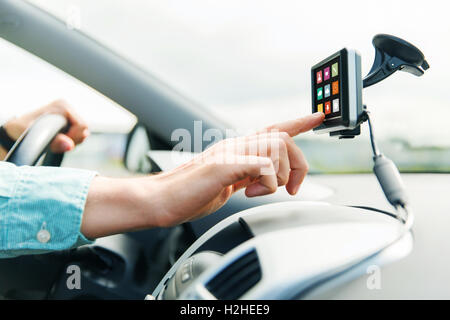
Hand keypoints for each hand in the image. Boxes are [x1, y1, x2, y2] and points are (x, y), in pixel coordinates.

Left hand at [3, 99, 88, 152]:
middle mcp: (67, 107)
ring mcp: (68, 113)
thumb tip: (70, 145)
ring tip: (57, 141)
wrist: (16, 129)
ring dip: (73, 140)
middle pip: (84, 128)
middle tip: (57, 143)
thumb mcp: (36, 137)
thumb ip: (54, 142)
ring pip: (83, 132)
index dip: (73, 138)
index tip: (58, 142)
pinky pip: (79, 133)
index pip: (81, 125)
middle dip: (73, 139)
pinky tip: (59, 140)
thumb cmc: (22, 130)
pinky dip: (72, 139)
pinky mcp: (69, 120)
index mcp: (62, 105)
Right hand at [82, 112, 323, 237]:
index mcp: (237, 149)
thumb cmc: (191, 194)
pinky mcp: (224, 165)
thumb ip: (249, 176)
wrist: (162, 200)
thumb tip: (269, 179)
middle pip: (283, 138)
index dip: (298, 122)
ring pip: (277, 148)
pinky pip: (263, 166)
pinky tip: (250, 193)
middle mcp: (236, 145)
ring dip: (279, 176)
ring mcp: (230, 153)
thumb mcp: (229, 183)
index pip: (273, 129)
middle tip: (292, 188)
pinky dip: (267, 183)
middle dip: (298, 164)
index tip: (319, 115)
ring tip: (260, 193)